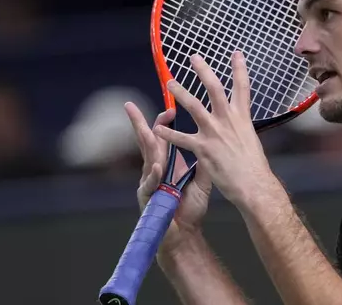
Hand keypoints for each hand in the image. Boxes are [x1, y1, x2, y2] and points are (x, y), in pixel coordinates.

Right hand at [125, 102, 211, 252]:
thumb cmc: (190, 209)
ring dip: (146, 143)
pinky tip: (158, 166)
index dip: (164, 123)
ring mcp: (148, 183)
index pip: (163, 138)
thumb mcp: (200, 182)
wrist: (185, 235)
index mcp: (166, 165)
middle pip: (146, 143)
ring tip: (146, 128)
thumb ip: (203, 163)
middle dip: (139, 124)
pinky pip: (150, 184)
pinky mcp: (146, 198)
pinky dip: (154, 175)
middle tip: (130, 106)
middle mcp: (154, 170)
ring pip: (145, 159)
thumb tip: (212, 143)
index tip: (170, 108)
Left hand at [152, 52, 277, 207]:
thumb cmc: (254, 167)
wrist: (253, 184)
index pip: (242, 88)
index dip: (239, 69)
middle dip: (204, 71)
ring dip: (180, 93)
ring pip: (194, 107)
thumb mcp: (250, 140)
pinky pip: (182, 139)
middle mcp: (228, 121)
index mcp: (242, 118)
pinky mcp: (204, 149)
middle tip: (193, 57)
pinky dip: (169, 134)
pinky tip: (158, 128)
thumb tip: (236, 125)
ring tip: (169, 83)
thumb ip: (239, 129)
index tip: (236, 53)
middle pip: (215, 89)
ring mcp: (215, 133)